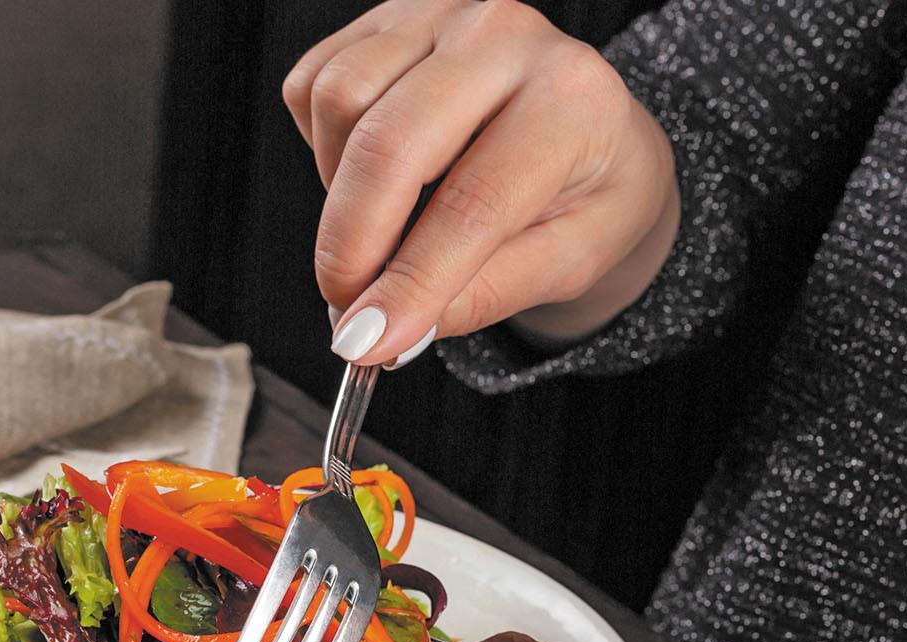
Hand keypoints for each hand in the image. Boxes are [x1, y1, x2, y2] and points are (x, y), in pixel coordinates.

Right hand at [283, 0, 678, 367]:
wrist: (593, 128)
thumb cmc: (587, 194)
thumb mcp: (566, 263)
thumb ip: (482, 297)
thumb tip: (390, 332)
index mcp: (571, 100)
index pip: (472, 204)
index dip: (410, 283)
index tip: (367, 343)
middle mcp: (505, 35)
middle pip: (388, 143)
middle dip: (350, 246)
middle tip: (348, 312)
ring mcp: (441, 13)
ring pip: (339, 103)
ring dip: (337, 191)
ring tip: (380, 229)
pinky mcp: (388, 17)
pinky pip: (313, 86)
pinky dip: (323, 149)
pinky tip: (370, 176)